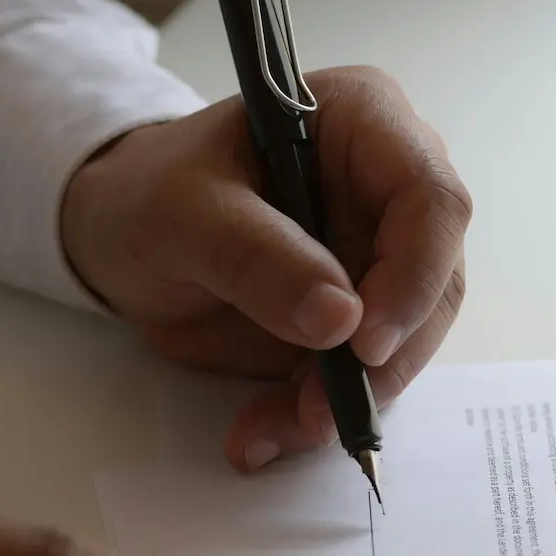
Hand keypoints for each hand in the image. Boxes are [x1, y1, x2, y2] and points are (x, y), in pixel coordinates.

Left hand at [61, 66, 471, 472]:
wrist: (120, 237)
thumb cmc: (147, 192)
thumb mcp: (181, 212)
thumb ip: (256, 257)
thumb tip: (341, 320)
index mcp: (365, 124)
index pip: (431, 197)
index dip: (415, 273)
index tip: (365, 342)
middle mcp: (390, 188)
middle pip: (436, 281)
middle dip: (384, 358)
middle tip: (320, 410)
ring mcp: (382, 255)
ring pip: (409, 340)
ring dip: (350, 397)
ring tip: (277, 427)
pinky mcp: (362, 315)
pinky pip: (367, 374)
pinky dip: (319, 412)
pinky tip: (266, 430)